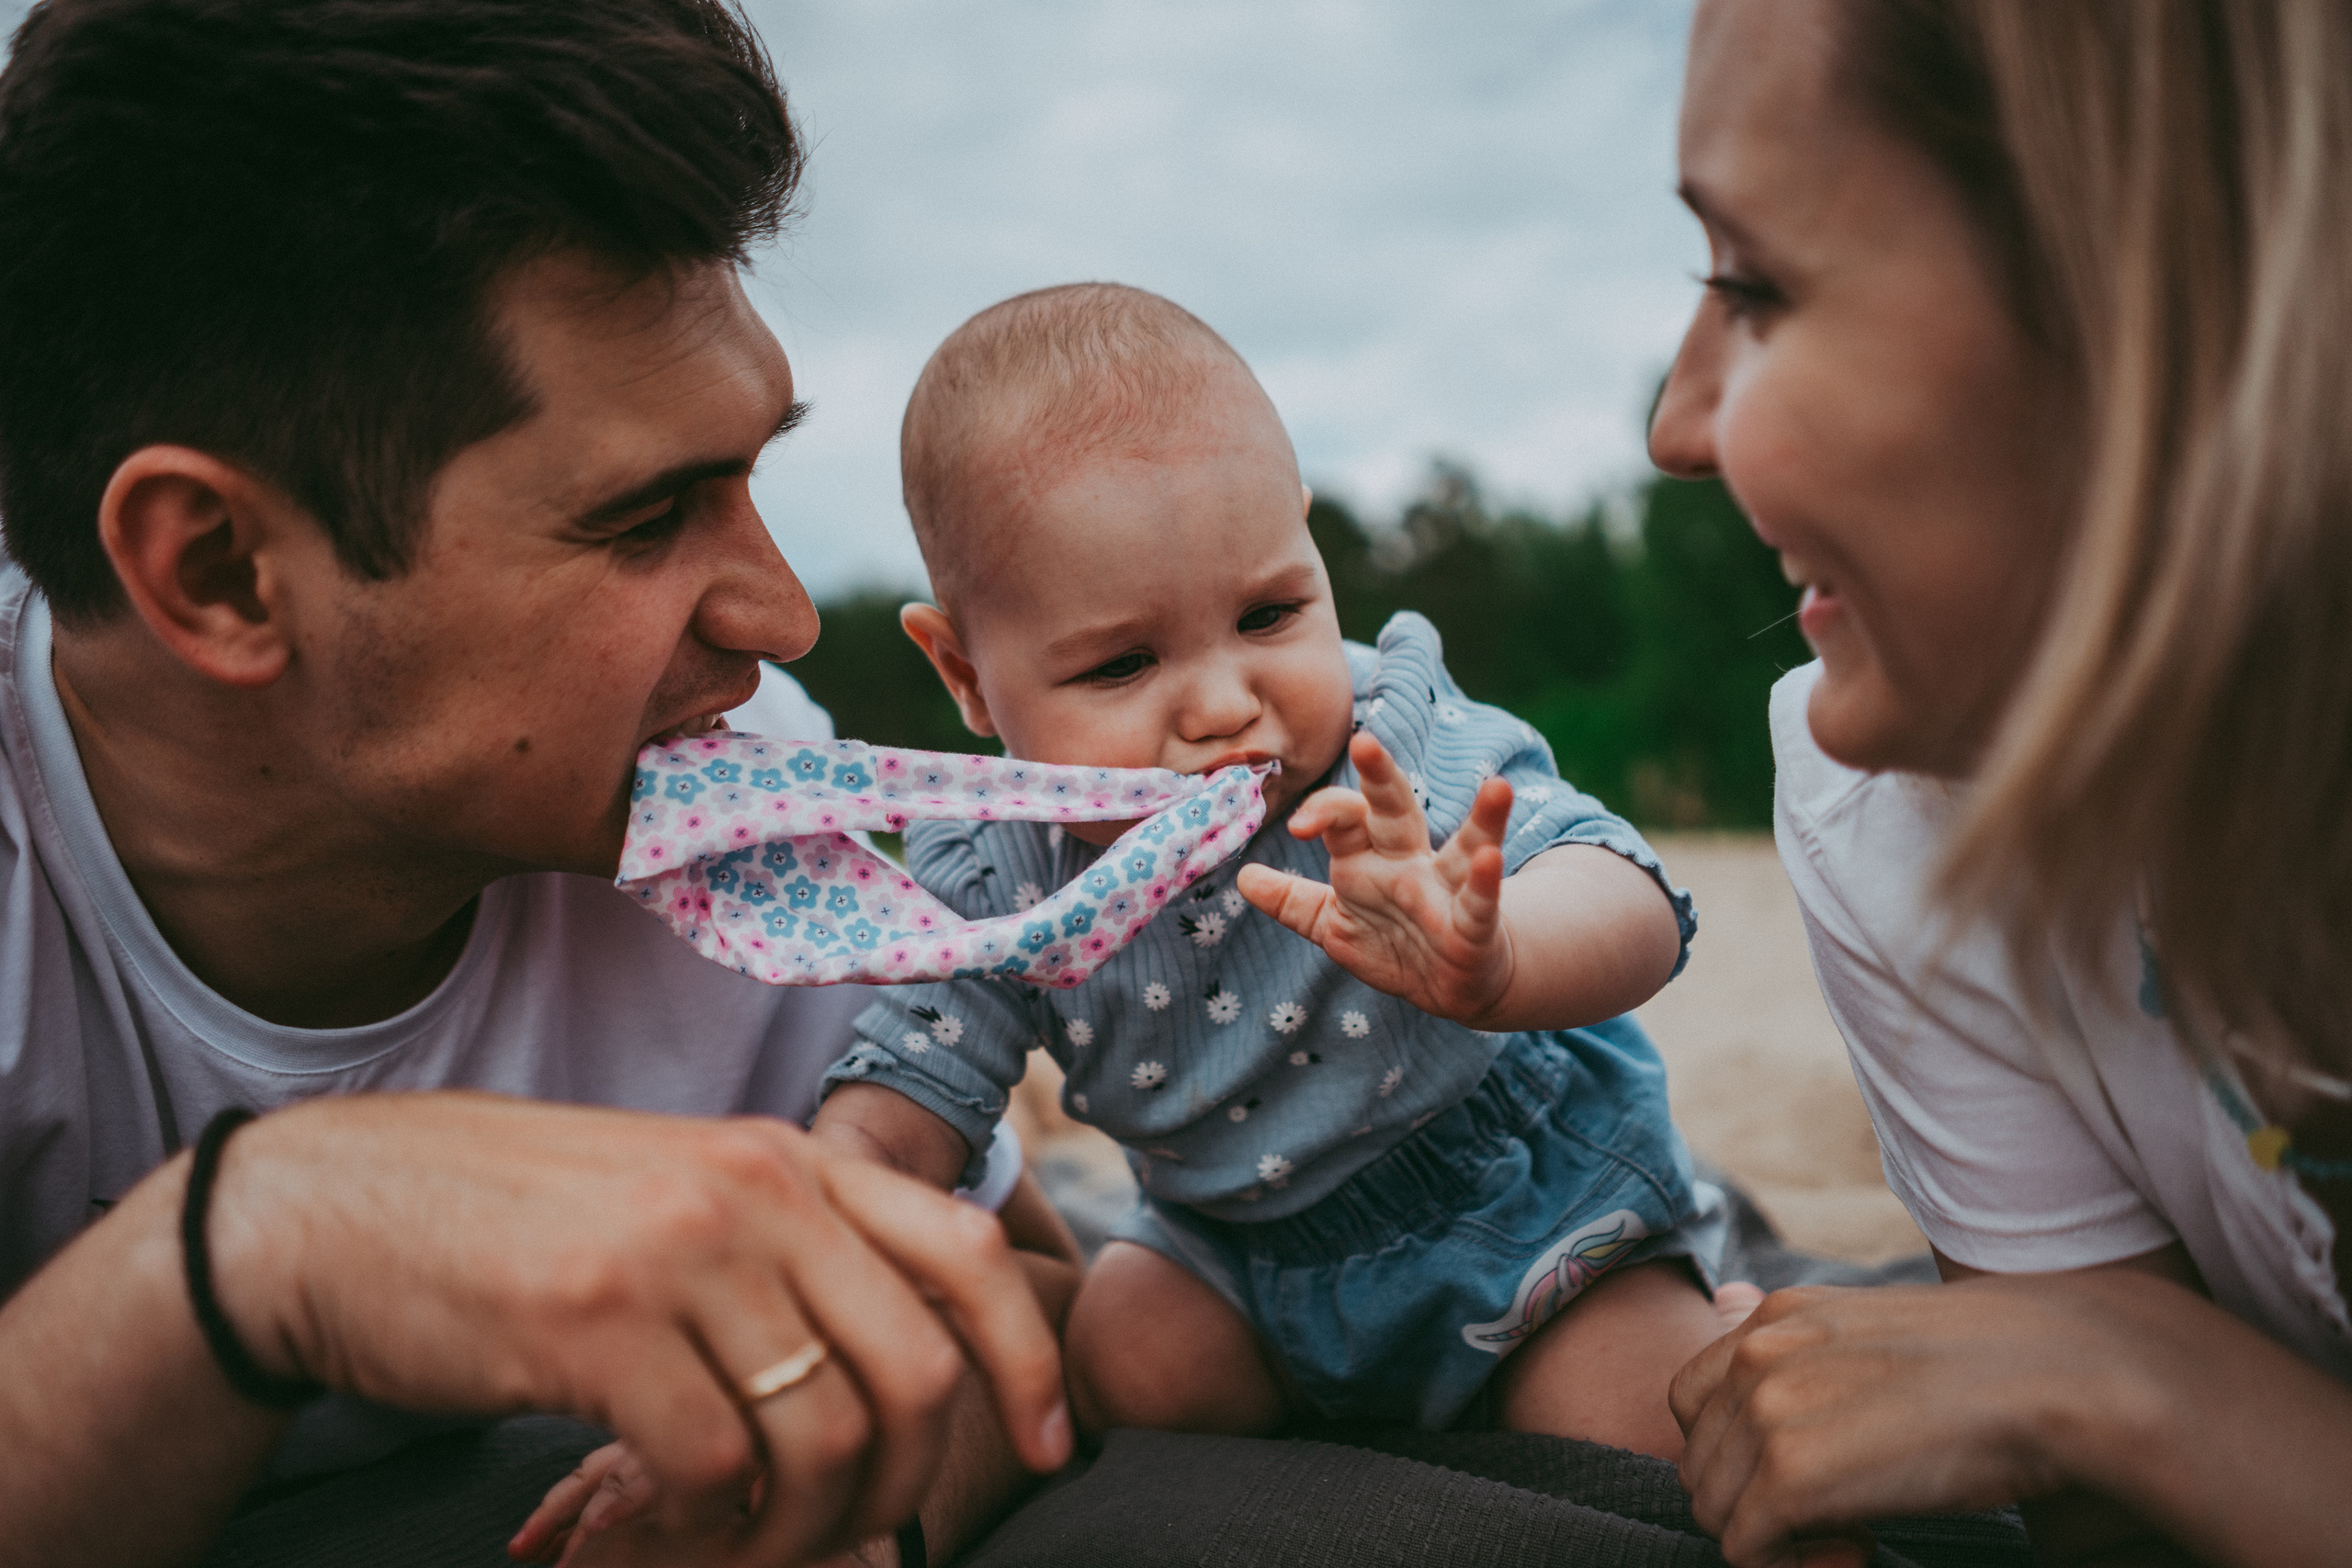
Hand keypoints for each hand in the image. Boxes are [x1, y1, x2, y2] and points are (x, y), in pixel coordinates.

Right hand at [211, 1093, 1071, 1566]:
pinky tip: (654, 1524)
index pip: (968, 1255)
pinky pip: (712, 1469)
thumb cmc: (520, 1223)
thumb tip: (899, 1371)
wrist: (334, 1210)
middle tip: (839, 1538)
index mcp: (789, 1159)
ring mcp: (679, 1249)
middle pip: (918, 1372)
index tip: (1044, 1446)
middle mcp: (755, 1189)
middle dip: (902, 1489)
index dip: (1027, 1363)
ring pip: (824, 1439)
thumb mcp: (683, 1198)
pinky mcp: (595, 1322)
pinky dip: (701, 1529)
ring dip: (795, 1533)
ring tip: (733, 1545)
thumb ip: (792, 1253)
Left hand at [1237, 731, 1517, 1023]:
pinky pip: (1480, 902)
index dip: (1323, 813)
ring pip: (1464, 845)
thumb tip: (1243, 877)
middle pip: (1396, 811)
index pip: (1346, 817)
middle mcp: (1410, 865)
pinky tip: (1490, 857)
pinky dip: (1485, 881)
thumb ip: (1291, 902)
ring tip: (1496, 785)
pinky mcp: (1475, 928)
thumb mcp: (1332, 926)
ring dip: (1481, 818)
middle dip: (1381, 777)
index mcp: (1370, 860)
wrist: (1449, 988)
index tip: (1298, 826)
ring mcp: (1447, 892)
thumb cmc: (1392, 945)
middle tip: (1365, 741)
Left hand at [1671, 1279, 2140, 1566]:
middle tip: (1838, 1515)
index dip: (1735, 1452)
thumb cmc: (1990, 1362)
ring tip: (1853, 1533)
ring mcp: (1769, 1416)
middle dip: (1753, 1503)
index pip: (1694, 1400)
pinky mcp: (1792, 1478)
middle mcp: (1756, 1357)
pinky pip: (1747, 1550)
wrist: (2058, 1375)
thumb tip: (1764, 1379)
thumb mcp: (1876, 1332)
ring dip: (1773, 1539)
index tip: (1800, 1476)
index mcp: (1775, 1317)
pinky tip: (1859, 1551)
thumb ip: (1813, 1356)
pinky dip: (1792, 1567)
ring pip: (1715, 1511)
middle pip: (1701, 1463)